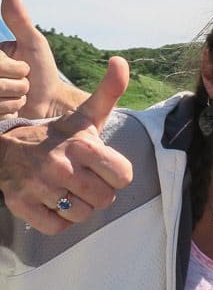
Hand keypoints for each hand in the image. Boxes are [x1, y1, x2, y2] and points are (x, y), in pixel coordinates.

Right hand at [0, 0, 87, 119]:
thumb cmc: (42, 72)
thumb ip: (20, 22)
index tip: (22, 68)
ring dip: (15, 97)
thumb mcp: (33, 44)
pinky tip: (14, 109)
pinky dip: (11, 110)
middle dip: (18, 82)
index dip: (12, 66)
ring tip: (19, 95)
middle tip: (24, 83)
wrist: (49, 103)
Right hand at [0, 57, 133, 233]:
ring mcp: (39, 186)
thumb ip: (109, 92)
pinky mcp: (21, 205)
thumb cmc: (58, 135)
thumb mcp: (85, 115)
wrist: (8, 147)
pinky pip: (57, 228)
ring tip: (67, 189)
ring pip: (81, 215)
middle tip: (84, 180)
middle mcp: (60, 166)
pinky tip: (52, 201)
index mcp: (83, 145)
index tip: (102, 166)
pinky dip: (58, 220)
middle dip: (98, 193)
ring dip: (78, 206)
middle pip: (104, 200)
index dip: (115, 175)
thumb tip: (120, 61)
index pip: (123, 177)